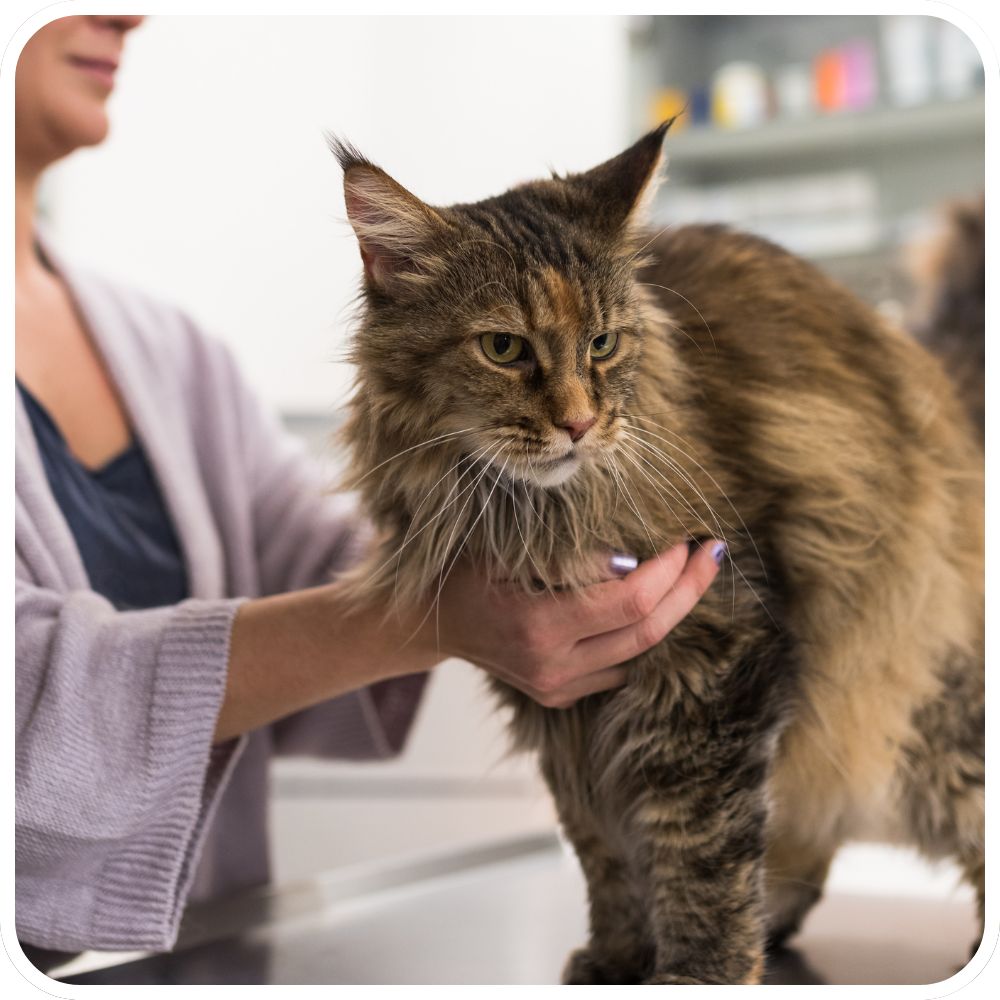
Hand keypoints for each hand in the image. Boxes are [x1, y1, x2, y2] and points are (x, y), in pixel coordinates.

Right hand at [429, 540, 723, 707]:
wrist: (432, 622)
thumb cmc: (466, 572)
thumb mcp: (510, 548)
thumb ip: (571, 556)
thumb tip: (632, 558)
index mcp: (539, 626)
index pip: (630, 602)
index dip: (668, 572)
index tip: (685, 541)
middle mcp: (553, 666)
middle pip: (647, 631)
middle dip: (687, 590)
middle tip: (712, 554)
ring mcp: (558, 686)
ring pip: (640, 652)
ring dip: (673, 612)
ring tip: (695, 573)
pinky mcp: (561, 694)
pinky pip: (620, 666)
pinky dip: (644, 632)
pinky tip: (661, 602)